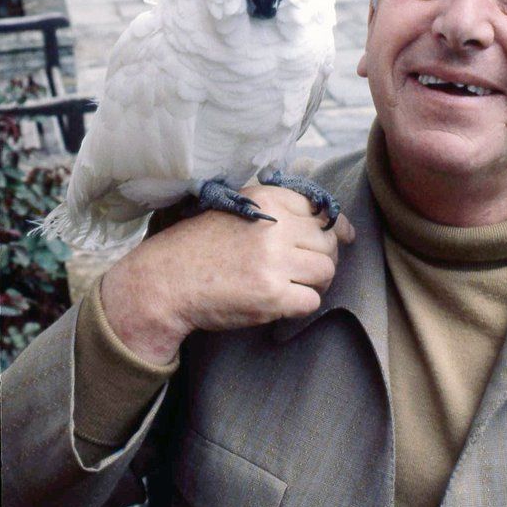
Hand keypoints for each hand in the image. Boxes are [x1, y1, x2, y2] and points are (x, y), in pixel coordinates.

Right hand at [101, 186, 354, 365]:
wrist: (164, 282)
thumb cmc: (201, 247)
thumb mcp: (238, 211)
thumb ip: (281, 212)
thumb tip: (342, 227)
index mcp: (267, 201)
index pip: (320, 211)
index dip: (330, 229)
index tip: (332, 240)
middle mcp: (274, 227)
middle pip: (328, 243)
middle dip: (321, 258)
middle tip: (298, 269)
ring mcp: (274, 262)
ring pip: (326, 271)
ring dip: (313, 282)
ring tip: (289, 285)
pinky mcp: (272, 295)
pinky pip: (312, 301)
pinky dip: (299, 305)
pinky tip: (278, 301)